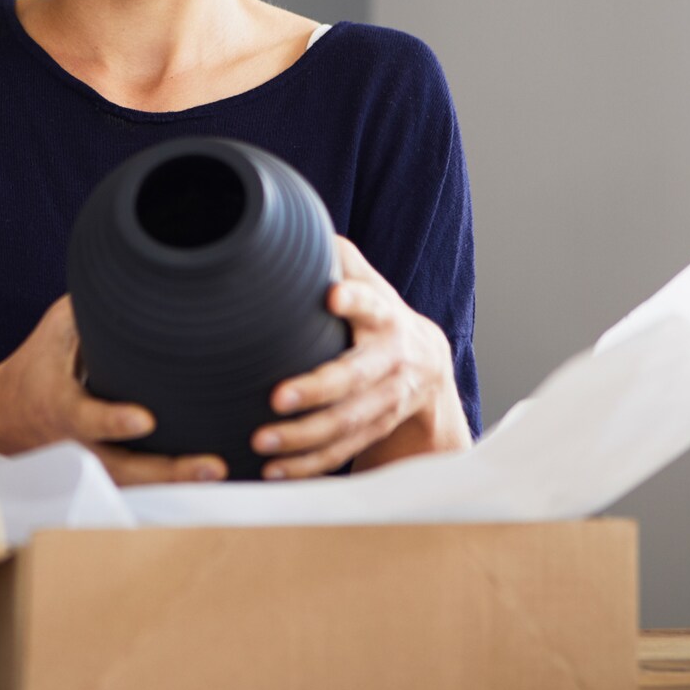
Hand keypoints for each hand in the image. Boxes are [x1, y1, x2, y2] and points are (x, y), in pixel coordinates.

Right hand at [0, 294, 226, 485]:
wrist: (2, 416)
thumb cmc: (35, 365)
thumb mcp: (55, 330)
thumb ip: (92, 311)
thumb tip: (139, 276)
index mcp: (60, 407)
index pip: (86, 418)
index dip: (113, 422)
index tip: (145, 420)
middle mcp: (77, 445)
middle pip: (124, 469)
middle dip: (167, 470)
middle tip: (211, 464)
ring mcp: (91, 466)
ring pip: (136, 485)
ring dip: (178, 482)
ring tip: (218, 471)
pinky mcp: (104, 475)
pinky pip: (141, 486)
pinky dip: (173, 484)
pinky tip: (209, 478)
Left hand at [250, 236, 471, 478]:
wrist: (427, 363)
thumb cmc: (374, 313)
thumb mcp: (366, 279)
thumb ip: (336, 256)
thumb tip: (291, 218)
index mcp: (383, 316)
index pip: (372, 303)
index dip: (354, 299)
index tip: (331, 296)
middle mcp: (390, 360)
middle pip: (356, 377)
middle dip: (318, 389)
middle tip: (277, 397)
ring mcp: (386, 401)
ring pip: (348, 422)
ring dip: (304, 437)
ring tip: (262, 442)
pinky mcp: (375, 430)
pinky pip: (342, 452)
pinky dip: (309, 465)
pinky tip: (273, 471)